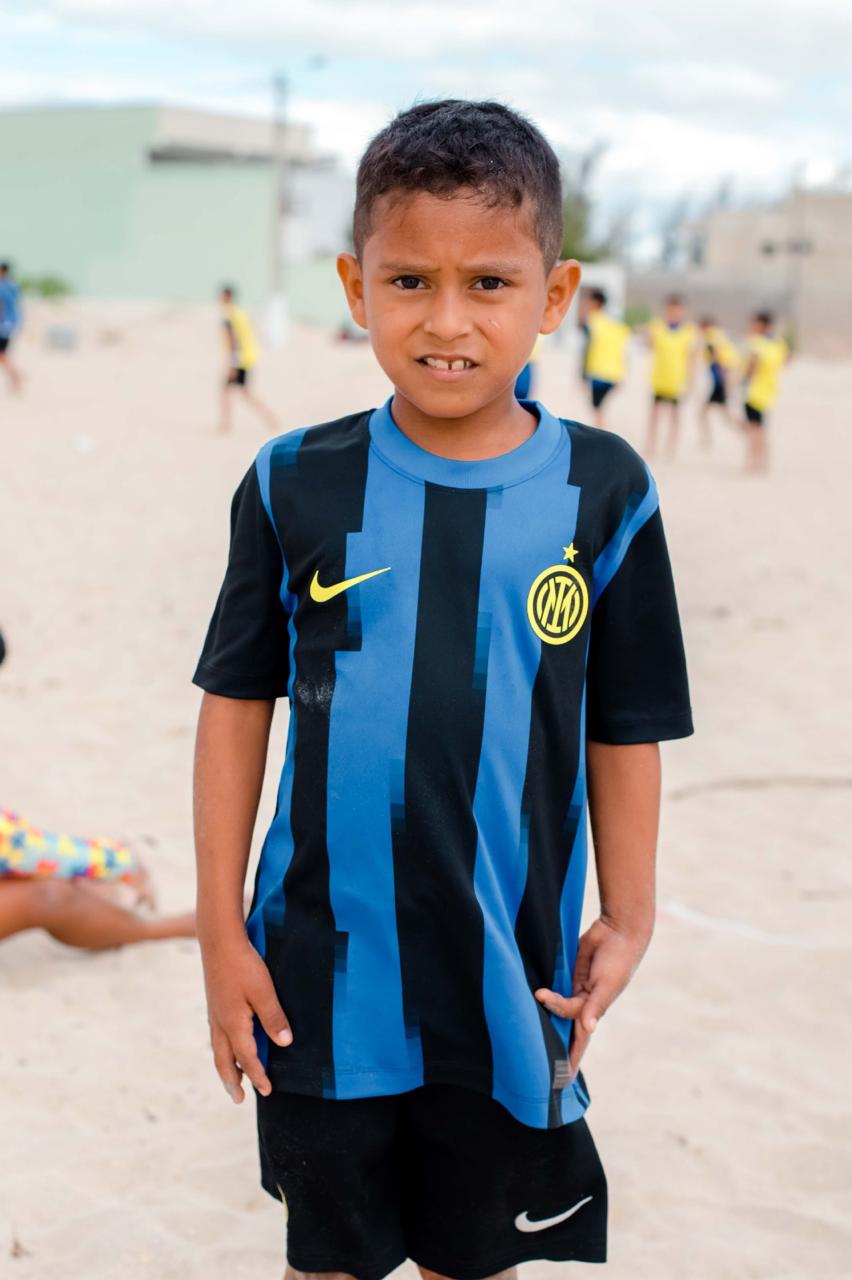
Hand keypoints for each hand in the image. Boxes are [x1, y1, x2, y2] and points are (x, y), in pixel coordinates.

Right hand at [202, 933, 291, 1103]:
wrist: (218, 941)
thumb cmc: (243, 965)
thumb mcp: (263, 991)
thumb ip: (273, 1018)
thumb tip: (285, 1044)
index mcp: (232, 1024)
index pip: (246, 1059)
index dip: (257, 1076)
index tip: (267, 1091)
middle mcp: (219, 1024)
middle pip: (224, 1061)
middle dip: (232, 1082)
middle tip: (239, 1099)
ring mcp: (214, 1014)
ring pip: (218, 1049)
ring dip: (226, 1067)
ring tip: (234, 1079)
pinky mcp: (214, 1004)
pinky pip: (217, 1036)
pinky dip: (224, 1049)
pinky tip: (229, 1044)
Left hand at [535, 915, 650, 1081]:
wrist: (618, 929)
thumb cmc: (619, 960)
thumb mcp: (608, 984)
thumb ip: (596, 1006)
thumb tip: (588, 1028)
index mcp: (594, 1011)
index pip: (579, 1041)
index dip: (570, 1059)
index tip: (562, 1081)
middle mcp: (583, 1002)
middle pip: (562, 1026)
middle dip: (551, 1043)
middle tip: (533, 1062)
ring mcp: (574, 986)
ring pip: (554, 1007)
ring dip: (542, 1014)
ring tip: (522, 1025)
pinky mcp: (566, 971)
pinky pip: (552, 986)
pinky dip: (542, 993)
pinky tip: (528, 997)